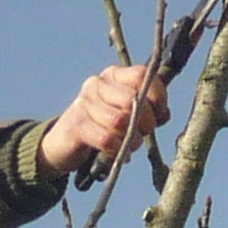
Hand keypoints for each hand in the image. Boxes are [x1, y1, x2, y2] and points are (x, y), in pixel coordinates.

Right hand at [37, 61, 171, 180]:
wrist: (63, 144)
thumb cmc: (101, 126)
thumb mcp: (126, 113)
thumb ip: (147, 109)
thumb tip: (164, 114)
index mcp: (113, 76)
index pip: (141, 74)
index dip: (156, 96)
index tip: (159, 115)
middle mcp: (97, 84)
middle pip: (132, 99)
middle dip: (145, 122)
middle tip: (141, 134)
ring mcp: (84, 103)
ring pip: (120, 121)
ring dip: (131, 139)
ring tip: (129, 146)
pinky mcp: (77, 125)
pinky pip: (106, 138)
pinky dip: (117, 149)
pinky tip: (117, 152)